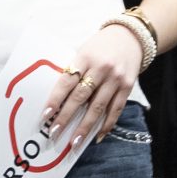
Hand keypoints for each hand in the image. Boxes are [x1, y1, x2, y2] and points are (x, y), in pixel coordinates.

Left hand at [45, 21, 142, 139]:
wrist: (131, 36)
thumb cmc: (101, 46)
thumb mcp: (84, 51)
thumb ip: (74, 71)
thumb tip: (59, 98)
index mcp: (85, 57)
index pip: (67, 82)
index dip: (55, 99)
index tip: (45, 115)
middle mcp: (101, 69)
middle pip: (81, 97)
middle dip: (66, 117)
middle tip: (55, 133)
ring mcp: (115, 79)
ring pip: (98, 107)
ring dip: (85, 127)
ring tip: (75, 141)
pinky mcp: (127, 87)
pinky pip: (115, 109)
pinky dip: (107, 124)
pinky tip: (97, 136)